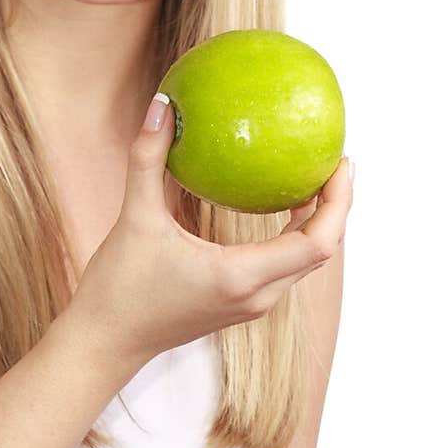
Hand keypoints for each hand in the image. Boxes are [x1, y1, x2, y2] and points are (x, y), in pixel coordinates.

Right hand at [71, 94, 353, 366]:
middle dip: (335, 206)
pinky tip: (277, 205)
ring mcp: (250, 305)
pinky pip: (282, 267)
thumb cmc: (119, 289)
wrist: (105, 342)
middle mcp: (256, 296)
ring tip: (312, 177)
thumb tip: (162, 105)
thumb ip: (148, 159)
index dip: (339, 202)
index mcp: (240, 276)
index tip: (341, 162)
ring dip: (317, 222)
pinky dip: (292, 236)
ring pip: (303, 262)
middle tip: (331, 159)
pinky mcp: (239, 305)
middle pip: (321, 251)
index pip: (318, 243)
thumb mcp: (134, 218)